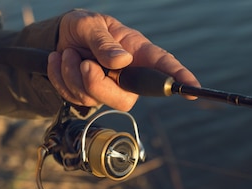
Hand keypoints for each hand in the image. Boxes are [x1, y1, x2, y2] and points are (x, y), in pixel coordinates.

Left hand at [47, 9, 200, 110]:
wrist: (58, 38)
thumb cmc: (83, 27)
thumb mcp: (91, 25)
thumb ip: (104, 43)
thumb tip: (122, 62)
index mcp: (136, 52)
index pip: (163, 66)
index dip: (179, 78)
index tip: (193, 89)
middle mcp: (126, 76)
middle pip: (124, 99)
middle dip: (97, 85)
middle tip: (84, 63)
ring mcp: (107, 89)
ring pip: (93, 99)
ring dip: (72, 74)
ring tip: (69, 53)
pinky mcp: (87, 96)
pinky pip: (73, 97)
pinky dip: (60, 77)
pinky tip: (61, 60)